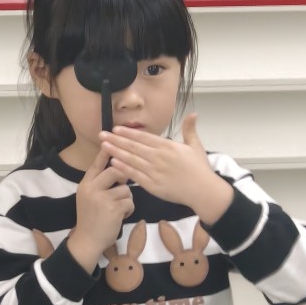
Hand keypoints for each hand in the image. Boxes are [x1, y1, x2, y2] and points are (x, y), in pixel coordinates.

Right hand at [67, 145, 134, 270]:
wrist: (87, 241)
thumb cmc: (91, 219)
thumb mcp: (88, 198)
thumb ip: (98, 184)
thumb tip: (116, 168)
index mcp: (85, 184)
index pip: (97, 164)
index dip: (106, 153)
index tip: (112, 140)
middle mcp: (92, 188)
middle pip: (115, 171)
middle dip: (124, 177)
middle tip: (123, 186)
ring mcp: (101, 198)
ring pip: (125, 189)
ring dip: (127, 199)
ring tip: (120, 209)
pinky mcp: (112, 209)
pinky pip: (129, 202)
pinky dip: (129, 210)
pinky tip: (121, 216)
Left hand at [100, 114, 231, 221]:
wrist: (203, 191)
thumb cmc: (199, 169)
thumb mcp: (196, 146)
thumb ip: (190, 129)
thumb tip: (193, 113)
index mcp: (168, 146)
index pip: (144, 137)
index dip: (128, 132)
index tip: (116, 128)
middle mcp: (159, 157)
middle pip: (134, 146)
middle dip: (116, 140)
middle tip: (102, 134)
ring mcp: (155, 172)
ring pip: (132, 160)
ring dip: (116, 152)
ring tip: (104, 146)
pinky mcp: (153, 185)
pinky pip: (135, 175)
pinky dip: (123, 169)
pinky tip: (113, 163)